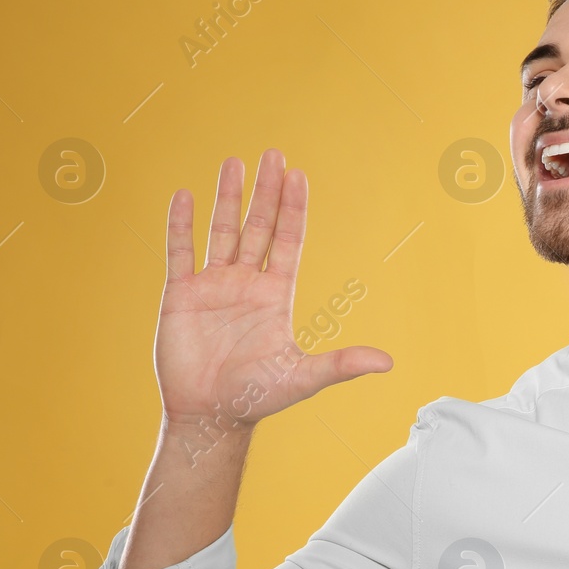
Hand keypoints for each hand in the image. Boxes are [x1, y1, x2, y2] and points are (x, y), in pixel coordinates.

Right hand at [154, 149, 391, 429]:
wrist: (210, 414)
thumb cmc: (257, 397)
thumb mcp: (304, 377)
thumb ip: (342, 364)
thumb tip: (388, 363)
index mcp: (276, 295)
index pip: (288, 240)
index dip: (293, 209)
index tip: (298, 176)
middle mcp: (246, 283)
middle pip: (259, 226)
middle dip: (266, 191)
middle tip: (273, 153)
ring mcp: (213, 286)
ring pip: (221, 230)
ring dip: (227, 197)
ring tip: (233, 162)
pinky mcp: (180, 295)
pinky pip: (180, 252)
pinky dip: (181, 225)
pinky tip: (185, 196)